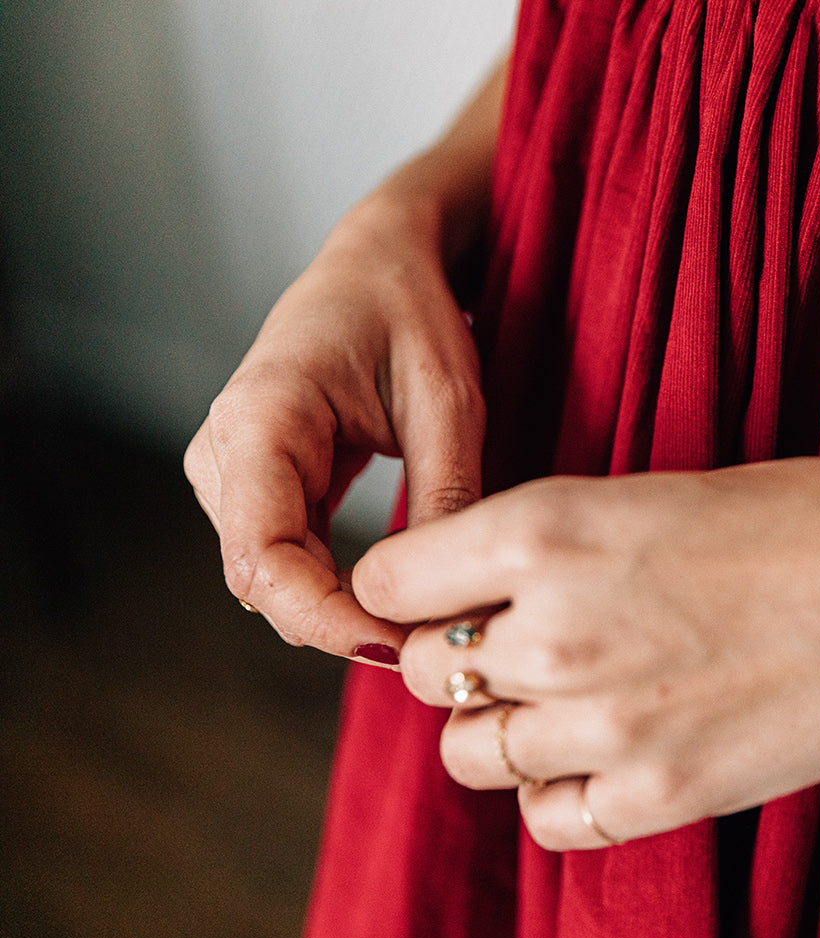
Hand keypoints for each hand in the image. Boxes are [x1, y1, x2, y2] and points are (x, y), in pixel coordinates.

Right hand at [184, 198, 484, 661]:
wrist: (382, 260)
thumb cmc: (412, 313)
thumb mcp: (448, 402)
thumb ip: (445, 498)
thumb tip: (444, 601)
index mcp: (262, 417)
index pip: (263, 555)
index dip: (322, 618)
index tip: (397, 649)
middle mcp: (227, 449)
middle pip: (261, 579)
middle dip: (338, 624)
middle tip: (428, 651)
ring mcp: (234, 469)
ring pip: (271, 578)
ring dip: (337, 611)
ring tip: (420, 627)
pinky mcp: (259, 482)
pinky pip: (287, 557)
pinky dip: (336, 588)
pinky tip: (393, 601)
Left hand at [353, 457, 819, 847]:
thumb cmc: (798, 518)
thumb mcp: (646, 495)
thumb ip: (539, 547)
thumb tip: (462, 593)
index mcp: (545, 529)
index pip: (386, 580)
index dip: (409, 588)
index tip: (440, 594)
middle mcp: (554, 629)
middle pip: (426, 675)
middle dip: (462, 661)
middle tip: (522, 647)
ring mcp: (604, 725)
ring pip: (473, 755)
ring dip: (511, 729)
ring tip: (581, 698)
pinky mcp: (659, 797)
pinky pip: (548, 818)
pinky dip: (563, 792)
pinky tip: (615, 752)